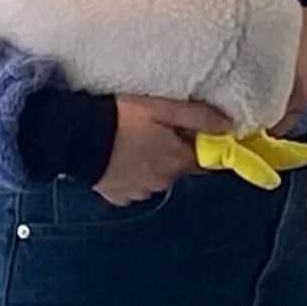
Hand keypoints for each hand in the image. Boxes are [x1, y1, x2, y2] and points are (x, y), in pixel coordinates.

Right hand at [98, 95, 229, 205]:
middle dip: (170, 154)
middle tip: (150, 132)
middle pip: (176, 169)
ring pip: (155, 178)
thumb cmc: (121, 118)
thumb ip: (198, 117)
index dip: (196, 146)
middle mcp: (163, 182)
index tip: (183, 133)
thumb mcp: (163, 108)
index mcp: (177, 161)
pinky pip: (133, 187)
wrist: (77, 137)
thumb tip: (230, 126)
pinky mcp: (118, 197)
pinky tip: (117, 159)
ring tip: (129, 144)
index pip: (202, 161)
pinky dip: (130, 175)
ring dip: (150, 165)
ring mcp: (140, 193)